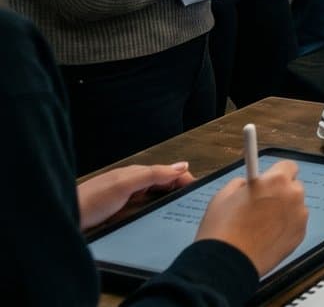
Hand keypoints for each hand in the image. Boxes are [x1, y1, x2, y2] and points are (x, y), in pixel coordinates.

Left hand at [77, 162, 192, 230]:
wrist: (64, 217)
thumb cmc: (91, 201)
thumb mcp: (125, 185)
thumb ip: (153, 174)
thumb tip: (182, 165)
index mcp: (136, 174)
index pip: (168, 173)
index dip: (184, 179)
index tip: (198, 191)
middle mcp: (132, 184)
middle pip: (162, 184)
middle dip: (179, 189)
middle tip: (194, 202)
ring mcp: (124, 198)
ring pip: (154, 196)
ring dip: (168, 200)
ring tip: (183, 210)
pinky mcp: (118, 213)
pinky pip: (144, 208)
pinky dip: (156, 210)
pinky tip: (159, 218)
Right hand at [194, 160, 308, 277]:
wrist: (226, 263)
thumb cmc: (223, 228)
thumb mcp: (223, 195)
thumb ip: (242, 183)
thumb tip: (249, 184)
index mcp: (276, 180)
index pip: (288, 166)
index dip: (276, 174)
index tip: (268, 181)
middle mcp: (293, 195)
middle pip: (293, 187)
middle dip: (280, 193)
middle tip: (261, 205)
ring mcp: (299, 217)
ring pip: (294, 207)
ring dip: (283, 211)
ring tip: (260, 226)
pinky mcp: (300, 236)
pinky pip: (294, 225)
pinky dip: (285, 228)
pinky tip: (266, 237)